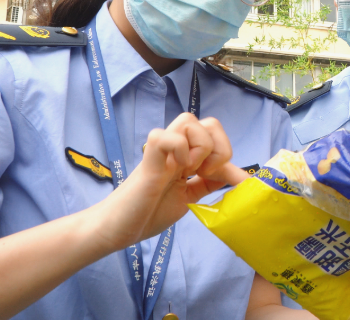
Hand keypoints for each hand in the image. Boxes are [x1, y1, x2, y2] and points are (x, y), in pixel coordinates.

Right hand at [92, 113, 247, 250]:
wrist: (116, 229)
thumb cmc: (148, 213)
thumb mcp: (188, 198)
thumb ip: (207, 184)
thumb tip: (233, 175)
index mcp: (186, 156)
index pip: (215, 136)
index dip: (228, 156)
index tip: (233, 181)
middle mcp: (175, 149)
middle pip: (207, 121)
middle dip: (219, 147)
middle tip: (207, 173)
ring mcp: (161, 152)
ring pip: (188, 120)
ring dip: (200, 146)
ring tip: (191, 171)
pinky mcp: (147, 160)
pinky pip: (165, 136)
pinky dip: (178, 149)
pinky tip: (176, 169)